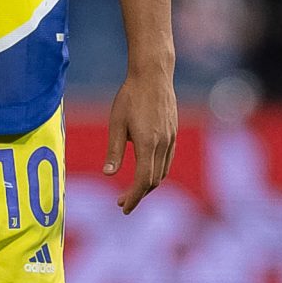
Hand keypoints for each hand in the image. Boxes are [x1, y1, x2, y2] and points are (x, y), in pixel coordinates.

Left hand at [104, 67, 177, 212]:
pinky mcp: (173, 133)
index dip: (134, 197)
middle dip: (138, 194)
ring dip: (148, 185)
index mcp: (147, 143)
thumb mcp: (116, 123)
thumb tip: (108, 174)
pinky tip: (145, 170)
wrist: (153, 75)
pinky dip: (156, 171)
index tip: (123, 207)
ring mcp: (171, 138)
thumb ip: (113, 150)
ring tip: (133, 190)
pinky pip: (167, 160)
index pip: (143, 180)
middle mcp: (163, 144)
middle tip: (122, 202)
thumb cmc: (130, 96)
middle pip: (154, 180)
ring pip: (163, 171)